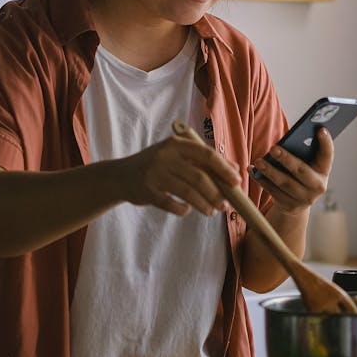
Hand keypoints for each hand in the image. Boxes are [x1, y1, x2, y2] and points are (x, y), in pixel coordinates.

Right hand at [117, 135, 239, 216]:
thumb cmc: (156, 166)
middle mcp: (165, 156)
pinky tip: (187, 209)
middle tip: (225, 205)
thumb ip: (203, 161)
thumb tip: (234, 169)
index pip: (207, 154)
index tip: (236, 181)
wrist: (120, 176)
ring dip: (204, 204)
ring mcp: (155, 174)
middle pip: (199, 177)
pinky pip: (171, 204)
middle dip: (216, 193)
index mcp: (176, 144)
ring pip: (187, 192)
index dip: (224, 169)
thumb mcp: (177, 156)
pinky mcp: (147, 191)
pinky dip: (182, 209)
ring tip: (211, 212)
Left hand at [250, 127, 332, 214]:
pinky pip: (272, 191)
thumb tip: (287, 139)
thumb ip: (303, 152)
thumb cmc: (301, 173)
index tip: (321, 129)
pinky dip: (261, 180)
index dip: (326, 143)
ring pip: (284, 183)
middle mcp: (317, 186)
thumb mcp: (307, 165)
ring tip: (258, 161)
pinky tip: (252, 170)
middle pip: (301, 171)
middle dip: (287, 159)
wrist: (297, 202)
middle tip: (273, 148)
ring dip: (270, 171)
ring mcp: (303, 198)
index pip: (328, 156)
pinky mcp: (289, 205)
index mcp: (324, 171)